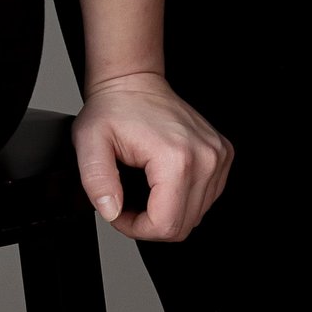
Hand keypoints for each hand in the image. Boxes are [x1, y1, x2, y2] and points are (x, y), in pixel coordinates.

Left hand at [72, 71, 232, 243]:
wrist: (134, 82)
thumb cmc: (114, 109)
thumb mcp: (89, 143)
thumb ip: (96, 181)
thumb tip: (112, 211)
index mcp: (177, 157)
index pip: (166, 225)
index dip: (137, 229)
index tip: (119, 211)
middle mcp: (205, 157)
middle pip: (183, 225)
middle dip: (150, 223)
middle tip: (126, 202)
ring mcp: (217, 155)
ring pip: (196, 215)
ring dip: (167, 212)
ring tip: (143, 190)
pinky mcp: (222, 155)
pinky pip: (206, 197)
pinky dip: (183, 199)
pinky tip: (162, 183)